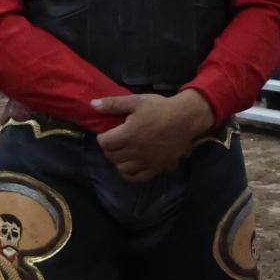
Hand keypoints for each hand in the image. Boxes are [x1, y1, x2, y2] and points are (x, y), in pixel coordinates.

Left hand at [92, 91, 214, 184]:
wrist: (186, 118)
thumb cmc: (160, 108)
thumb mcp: (135, 101)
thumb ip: (113, 104)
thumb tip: (92, 104)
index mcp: (127, 135)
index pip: (104, 143)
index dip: (102, 137)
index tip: (106, 132)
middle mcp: (134, 151)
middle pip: (112, 156)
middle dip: (109, 148)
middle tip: (114, 141)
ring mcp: (146, 161)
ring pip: (122, 168)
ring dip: (118, 161)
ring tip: (122, 153)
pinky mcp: (156, 167)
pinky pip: (138, 177)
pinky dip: (130, 174)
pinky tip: (131, 166)